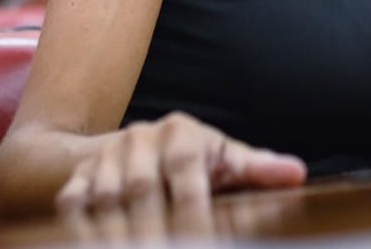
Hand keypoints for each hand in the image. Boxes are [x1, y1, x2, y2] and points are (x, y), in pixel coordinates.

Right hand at [54, 112, 305, 233]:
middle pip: (142, 188)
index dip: (193, 210)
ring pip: (106, 200)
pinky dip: (82, 230)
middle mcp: (140, 138)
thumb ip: (255, 170)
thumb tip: (297, 174)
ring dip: (117, 236)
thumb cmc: (191, 159)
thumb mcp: (224, 161)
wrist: (130, 148)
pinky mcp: (78, 177)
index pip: (186, 170)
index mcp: (182, 132)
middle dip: (154, 230)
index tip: (202, 245)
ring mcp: (105, 157)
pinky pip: (74, 205)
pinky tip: (99, 246)